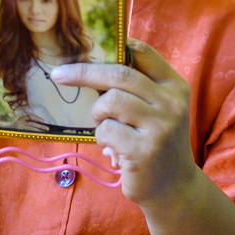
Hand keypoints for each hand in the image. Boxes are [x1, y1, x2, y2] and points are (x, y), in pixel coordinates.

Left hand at [50, 38, 198, 207]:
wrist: (175, 187)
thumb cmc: (157, 142)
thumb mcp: (160, 109)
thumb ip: (140, 88)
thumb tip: (97, 64)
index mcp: (175, 87)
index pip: (144, 54)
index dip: (115, 47)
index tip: (88, 50)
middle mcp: (172, 104)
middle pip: (119, 74)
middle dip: (84, 73)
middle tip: (59, 75)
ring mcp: (160, 128)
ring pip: (110, 102)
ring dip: (99, 115)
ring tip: (108, 128)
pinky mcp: (144, 151)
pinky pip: (106, 131)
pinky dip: (102, 138)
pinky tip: (114, 149)